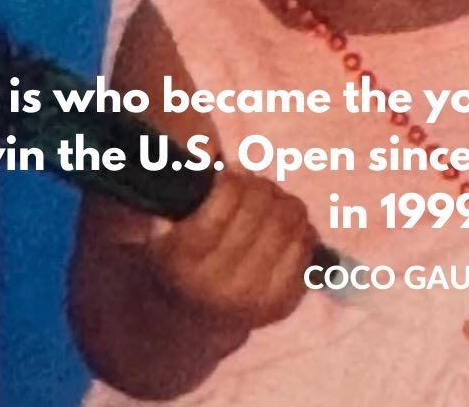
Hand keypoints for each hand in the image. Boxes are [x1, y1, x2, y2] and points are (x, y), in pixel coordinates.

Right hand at [147, 171, 316, 332]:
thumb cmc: (180, 254)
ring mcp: (253, 297)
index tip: (228, 176)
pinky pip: (306, 244)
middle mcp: (218, 283)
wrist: (193, 317)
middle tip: (250, 185)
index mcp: (183, 259)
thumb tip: (211, 152)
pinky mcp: (282, 303)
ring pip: (288, 220)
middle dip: (258, 186)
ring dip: (281, 200)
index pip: (226, 198)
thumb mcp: (162, 223)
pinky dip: (300, 224)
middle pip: (260, 205)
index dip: (232, 178)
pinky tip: (283, 223)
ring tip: (266, 201)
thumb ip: (179, 187)